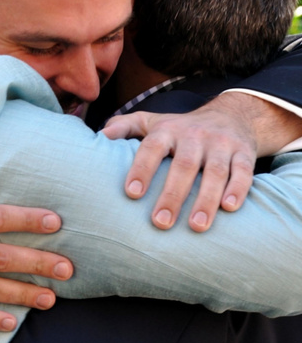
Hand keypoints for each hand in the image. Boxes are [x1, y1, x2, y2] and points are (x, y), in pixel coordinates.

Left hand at [102, 95, 259, 231]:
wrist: (232, 115)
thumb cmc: (180, 128)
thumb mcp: (151, 122)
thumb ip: (124, 127)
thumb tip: (98, 137)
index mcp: (167, 131)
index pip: (152, 147)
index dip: (142, 168)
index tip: (132, 193)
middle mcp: (194, 136)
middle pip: (184, 165)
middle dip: (172, 195)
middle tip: (160, 223)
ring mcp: (221, 144)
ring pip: (214, 171)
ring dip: (206, 199)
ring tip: (197, 227)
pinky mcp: (244, 153)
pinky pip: (243, 171)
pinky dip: (238, 189)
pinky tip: (230, 208)